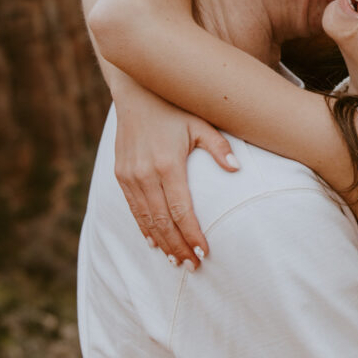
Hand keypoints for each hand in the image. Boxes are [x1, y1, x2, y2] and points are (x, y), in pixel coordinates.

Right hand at [114, 85, 238, 267]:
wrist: (137, 91)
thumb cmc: (176, 106)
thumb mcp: (201, 122)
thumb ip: (218, 147)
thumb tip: (236, 169)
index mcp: (168, 164)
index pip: (181, 210)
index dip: (192, 234)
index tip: (204, 253)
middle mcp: (145, 173)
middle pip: (162, 221)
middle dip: (178, 246)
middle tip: (193, 267)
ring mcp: (130, 175)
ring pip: (146, 218)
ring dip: (161, 242)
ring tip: (176, 260)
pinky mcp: (120, 174)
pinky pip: (132, 208)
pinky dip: (143, 227)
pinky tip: (154, 242)